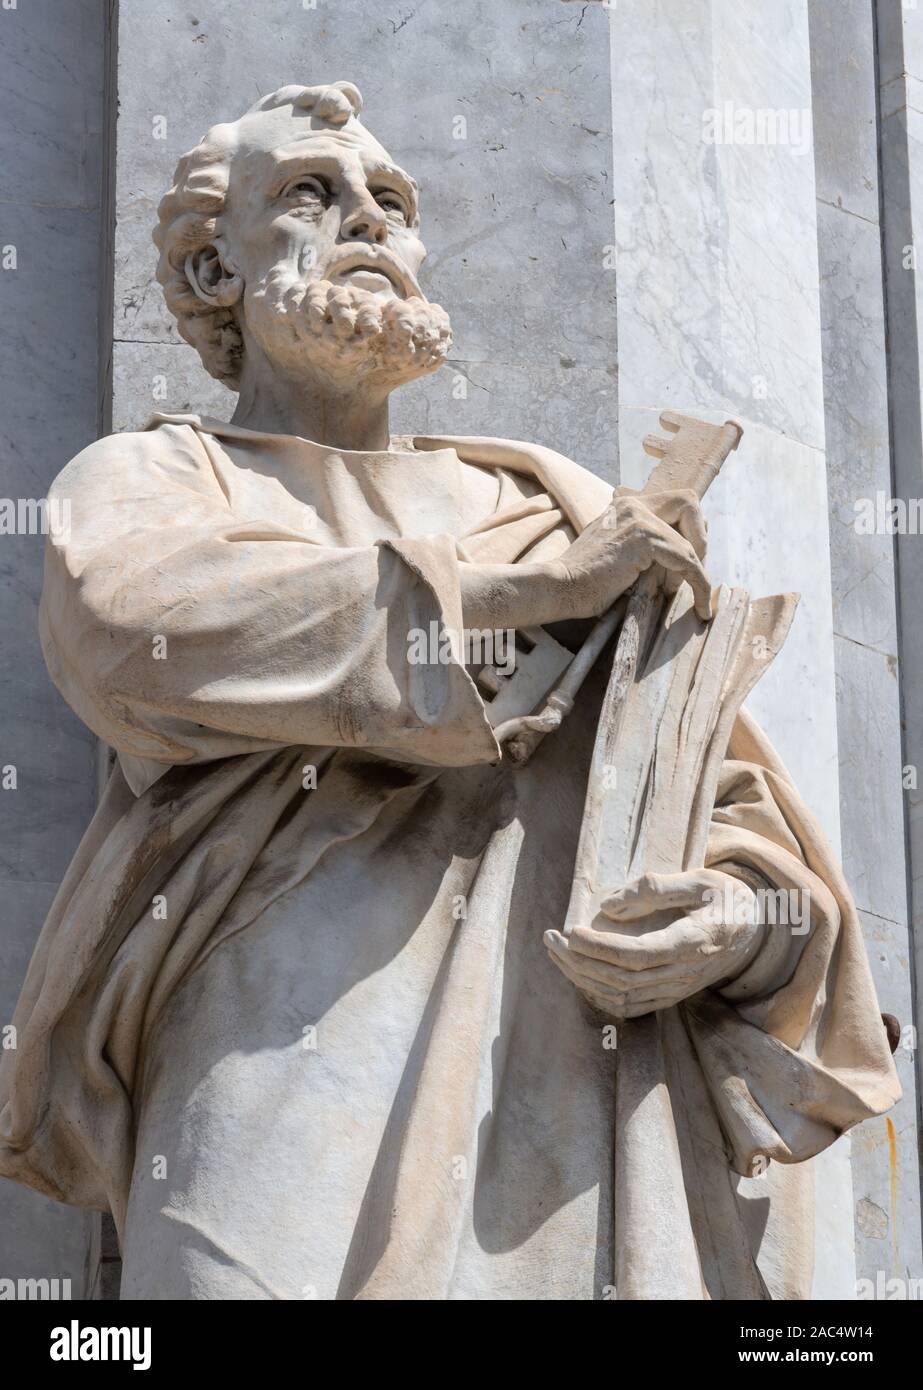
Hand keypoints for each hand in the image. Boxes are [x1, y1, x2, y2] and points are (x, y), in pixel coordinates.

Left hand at [544, 869, 761, 1018]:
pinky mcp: (672, 996)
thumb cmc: (726, 899)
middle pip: (622, 980)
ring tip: (557, 954)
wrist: (756, 932)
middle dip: (579, 962)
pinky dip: (600, 995)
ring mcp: (678, 989)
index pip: (637, 955)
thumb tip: (609, 907)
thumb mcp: (701, 880)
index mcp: (693, 943)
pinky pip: (631, 1007)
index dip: (600, 947)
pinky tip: (580, 976)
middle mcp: (685, 973)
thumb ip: (656, 889)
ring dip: (583, 979)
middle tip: (551, 939)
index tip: (571, 931)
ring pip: (622, 997)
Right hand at [551, 487, 711, 621]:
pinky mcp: (643, 538)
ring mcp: (638, 519)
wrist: (559, 588)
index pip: (676, 503)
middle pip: (689, 503)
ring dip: (696, 570)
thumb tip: (676, 561)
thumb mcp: (616, 553)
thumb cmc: (583, 581)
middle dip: (700, 539)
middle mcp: (633, 504)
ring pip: (691, 539)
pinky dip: (699, 583)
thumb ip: (641, 547)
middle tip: (691, 571)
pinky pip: (687, 560)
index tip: (685, 563)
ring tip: (682, 593)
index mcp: (626, 505)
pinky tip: (700, 605)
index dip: (690, 530)